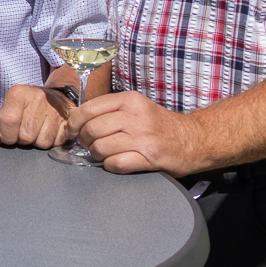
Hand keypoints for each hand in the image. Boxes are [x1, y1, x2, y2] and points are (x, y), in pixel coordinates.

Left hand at [0, 85, 69, 148]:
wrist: (56, 96)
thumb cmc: (27, 105)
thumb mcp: (8, 109)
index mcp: (19, 93)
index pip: (9, 120)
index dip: (6, 135)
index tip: (7, 136)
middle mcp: (38, 98)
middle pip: (26, 135)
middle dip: (22, 139)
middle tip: (24, 131)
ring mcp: (55, 109)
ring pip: (41, 142)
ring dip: (36, 142)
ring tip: (36, 130)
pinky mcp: (67, 120)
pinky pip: (55, 143)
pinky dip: (50, 142)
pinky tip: (48, 130)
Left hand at [69, 91, 206, 174]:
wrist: (194, 139)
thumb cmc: (160, 125)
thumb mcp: (137, 107)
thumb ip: (111, 110)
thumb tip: (78, 120)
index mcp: (129, 100)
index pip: (88, 109)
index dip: (73, 123)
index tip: (71, 131)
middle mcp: (136, 116)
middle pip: (91, 129)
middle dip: (84, 141)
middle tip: (89, 145)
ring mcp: (143, 137)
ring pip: (100, 147)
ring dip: (96, 155)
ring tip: (103, 154)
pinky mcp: (149, 157)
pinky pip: (115, 163)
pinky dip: (110, 166)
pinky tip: (116, 163)